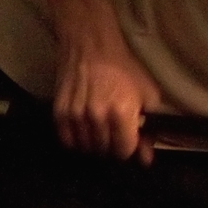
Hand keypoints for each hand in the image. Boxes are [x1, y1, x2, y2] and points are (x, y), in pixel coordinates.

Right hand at [54, 31, 163, 163]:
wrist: (92, 49)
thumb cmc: (124, 70)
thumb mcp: (147, 96)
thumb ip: (148, 130)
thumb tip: (146, 158)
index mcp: (121, 113)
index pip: (123, 151)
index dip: (128, 149)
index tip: (129, 142)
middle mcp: (97, 117)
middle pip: (104, 151)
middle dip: (112, 146)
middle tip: (115, 134)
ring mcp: (75, 116)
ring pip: (86, 148)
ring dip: (94, 144)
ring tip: (101, 129)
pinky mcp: (59, 113)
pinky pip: (67, 141)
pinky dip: (76, 139)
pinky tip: (85, 129)